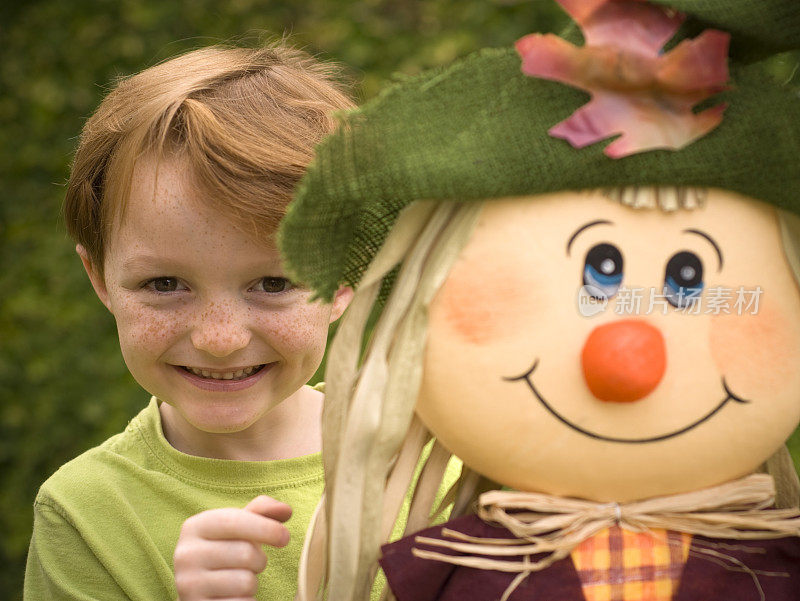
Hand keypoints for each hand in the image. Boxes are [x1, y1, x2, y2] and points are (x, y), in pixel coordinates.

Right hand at [174, 496, 291, 600]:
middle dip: (259, 560)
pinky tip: (234, 596)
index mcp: (194, 527)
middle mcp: (186, 554)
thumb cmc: (225, 550)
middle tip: (251, 563)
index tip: (285, 537)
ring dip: (252, 583)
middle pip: (245, 553)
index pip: (234, 521)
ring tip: (239, 580)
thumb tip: (286, 510)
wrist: (198, 590)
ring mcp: (188, 584)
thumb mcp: (238, 526)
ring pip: (245, 582)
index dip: (266, 528)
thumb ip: (261, 512)